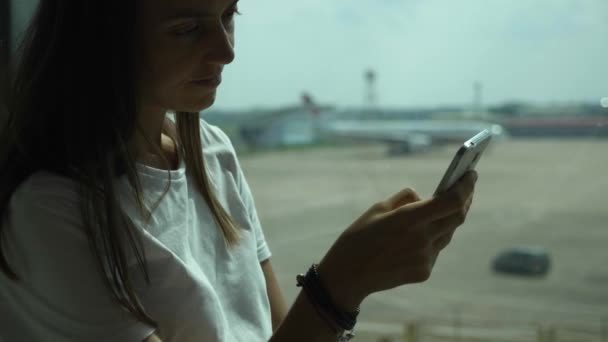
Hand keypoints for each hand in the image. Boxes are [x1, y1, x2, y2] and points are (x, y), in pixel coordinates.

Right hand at [317, 171, 477, 311]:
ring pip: (447, 234)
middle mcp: (422, 239)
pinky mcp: (423, 272)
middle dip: (465, 200)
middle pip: (458, 217)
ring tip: (447, 207)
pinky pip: (435, 250)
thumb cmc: (359, 237)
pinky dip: (433, 238)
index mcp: (410, 218)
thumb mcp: (378, 208)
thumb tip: (424, 198)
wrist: (348, 275)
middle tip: (466, 188)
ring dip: (448, 220)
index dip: (466, 186)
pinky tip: (423, 234)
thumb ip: (405, 199)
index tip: (471, 174)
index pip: (452, 201)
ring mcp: (425, 258)